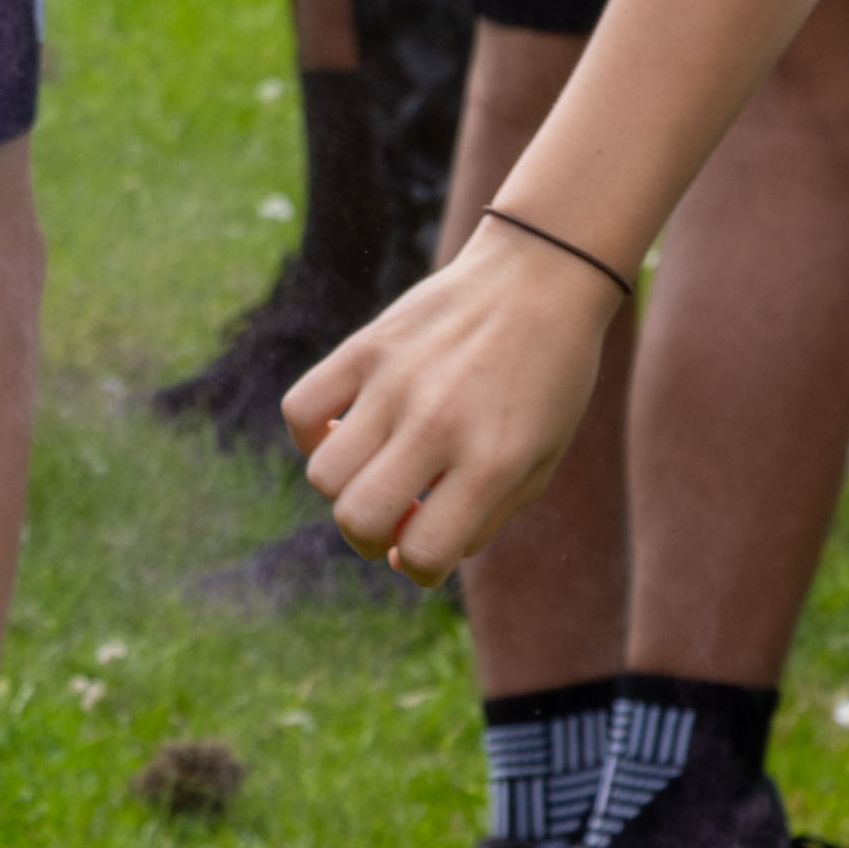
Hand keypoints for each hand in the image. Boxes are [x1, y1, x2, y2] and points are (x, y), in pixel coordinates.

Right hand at [283, 222, 620, 578]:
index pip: (420, 554)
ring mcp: (394, 382)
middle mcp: (437, 424)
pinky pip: (299, 409)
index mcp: (491, 462)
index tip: (429, 543)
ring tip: (374, 468)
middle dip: (369, 537)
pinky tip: (344, 430)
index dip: (418, 567)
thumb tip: (397, 556)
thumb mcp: (537, 465)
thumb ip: (478, 522)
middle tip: (395, 513)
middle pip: (357, 518)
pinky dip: (311, 435)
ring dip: (344, 488)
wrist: (539, 280)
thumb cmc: (549, 383)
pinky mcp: (364, 346)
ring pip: (323, 474)